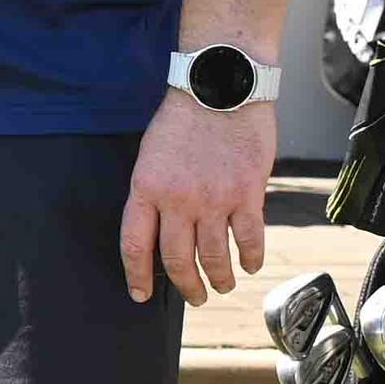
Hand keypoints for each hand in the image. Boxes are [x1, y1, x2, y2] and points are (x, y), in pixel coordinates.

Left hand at [121, 92, 274, 305]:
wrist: (220, 87)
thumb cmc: (184, 118)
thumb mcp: (151, 155)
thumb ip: (154, 193)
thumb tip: (161, 230)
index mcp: (146, 188)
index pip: (135, 245)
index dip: (137, 276)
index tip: (140, 295)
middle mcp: (178, 200)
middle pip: (177, 259)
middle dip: (186, 285)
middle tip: (194, 296)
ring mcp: (214, 199)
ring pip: (214, 257)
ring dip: (219, 278)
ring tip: (222, 286)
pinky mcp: (248, 194)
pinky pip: (248, 239)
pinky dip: (249, 258)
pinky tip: (249, 265)